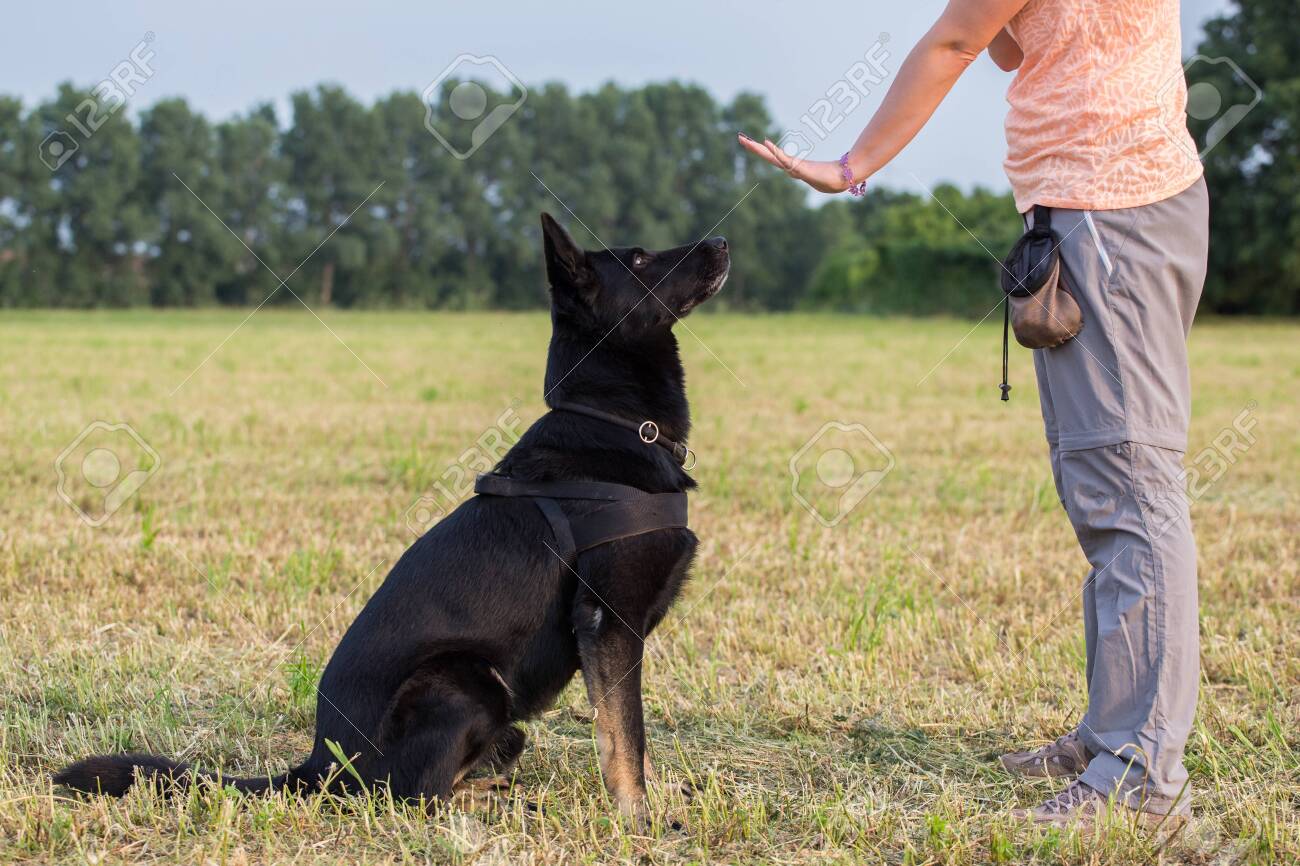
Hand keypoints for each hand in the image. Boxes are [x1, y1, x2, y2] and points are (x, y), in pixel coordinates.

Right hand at [737, 134, 856, 194]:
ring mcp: (795, 169)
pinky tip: (767, 143)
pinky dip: (775, 152)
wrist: (844, 178)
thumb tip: (817, 158)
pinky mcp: (802, 169)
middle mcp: (790, 168)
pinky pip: (785, 159)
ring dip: (759, 149)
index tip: (748, 141)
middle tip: (740, 138)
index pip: (771, 156)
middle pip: (767, 156)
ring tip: (747, 141)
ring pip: (772, 158)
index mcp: (792, 166)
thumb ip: (817, 163)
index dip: (759, 149)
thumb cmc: (833, 175)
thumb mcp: (820, 167)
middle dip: (753, 148)